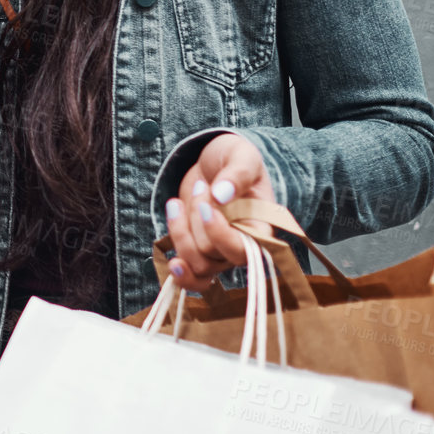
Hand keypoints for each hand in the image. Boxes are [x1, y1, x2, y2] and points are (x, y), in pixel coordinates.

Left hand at [163, 134, 275, 291]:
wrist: (213, 162)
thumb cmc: (234, 158)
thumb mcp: (241, 155)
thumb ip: (237, 173)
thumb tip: (222, 195)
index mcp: (261, 226)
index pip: (246, 249)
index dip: (220, 234)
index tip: (207, 206)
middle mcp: (242, 245)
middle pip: (212, 254)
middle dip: (197, 219)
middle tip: (201, 186)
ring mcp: (219, 251)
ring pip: (198, 265)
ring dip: (180, 234)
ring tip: (176, 203)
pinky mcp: (198, 251)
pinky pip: (192, 278)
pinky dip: (180, 275)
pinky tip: (172, 263)